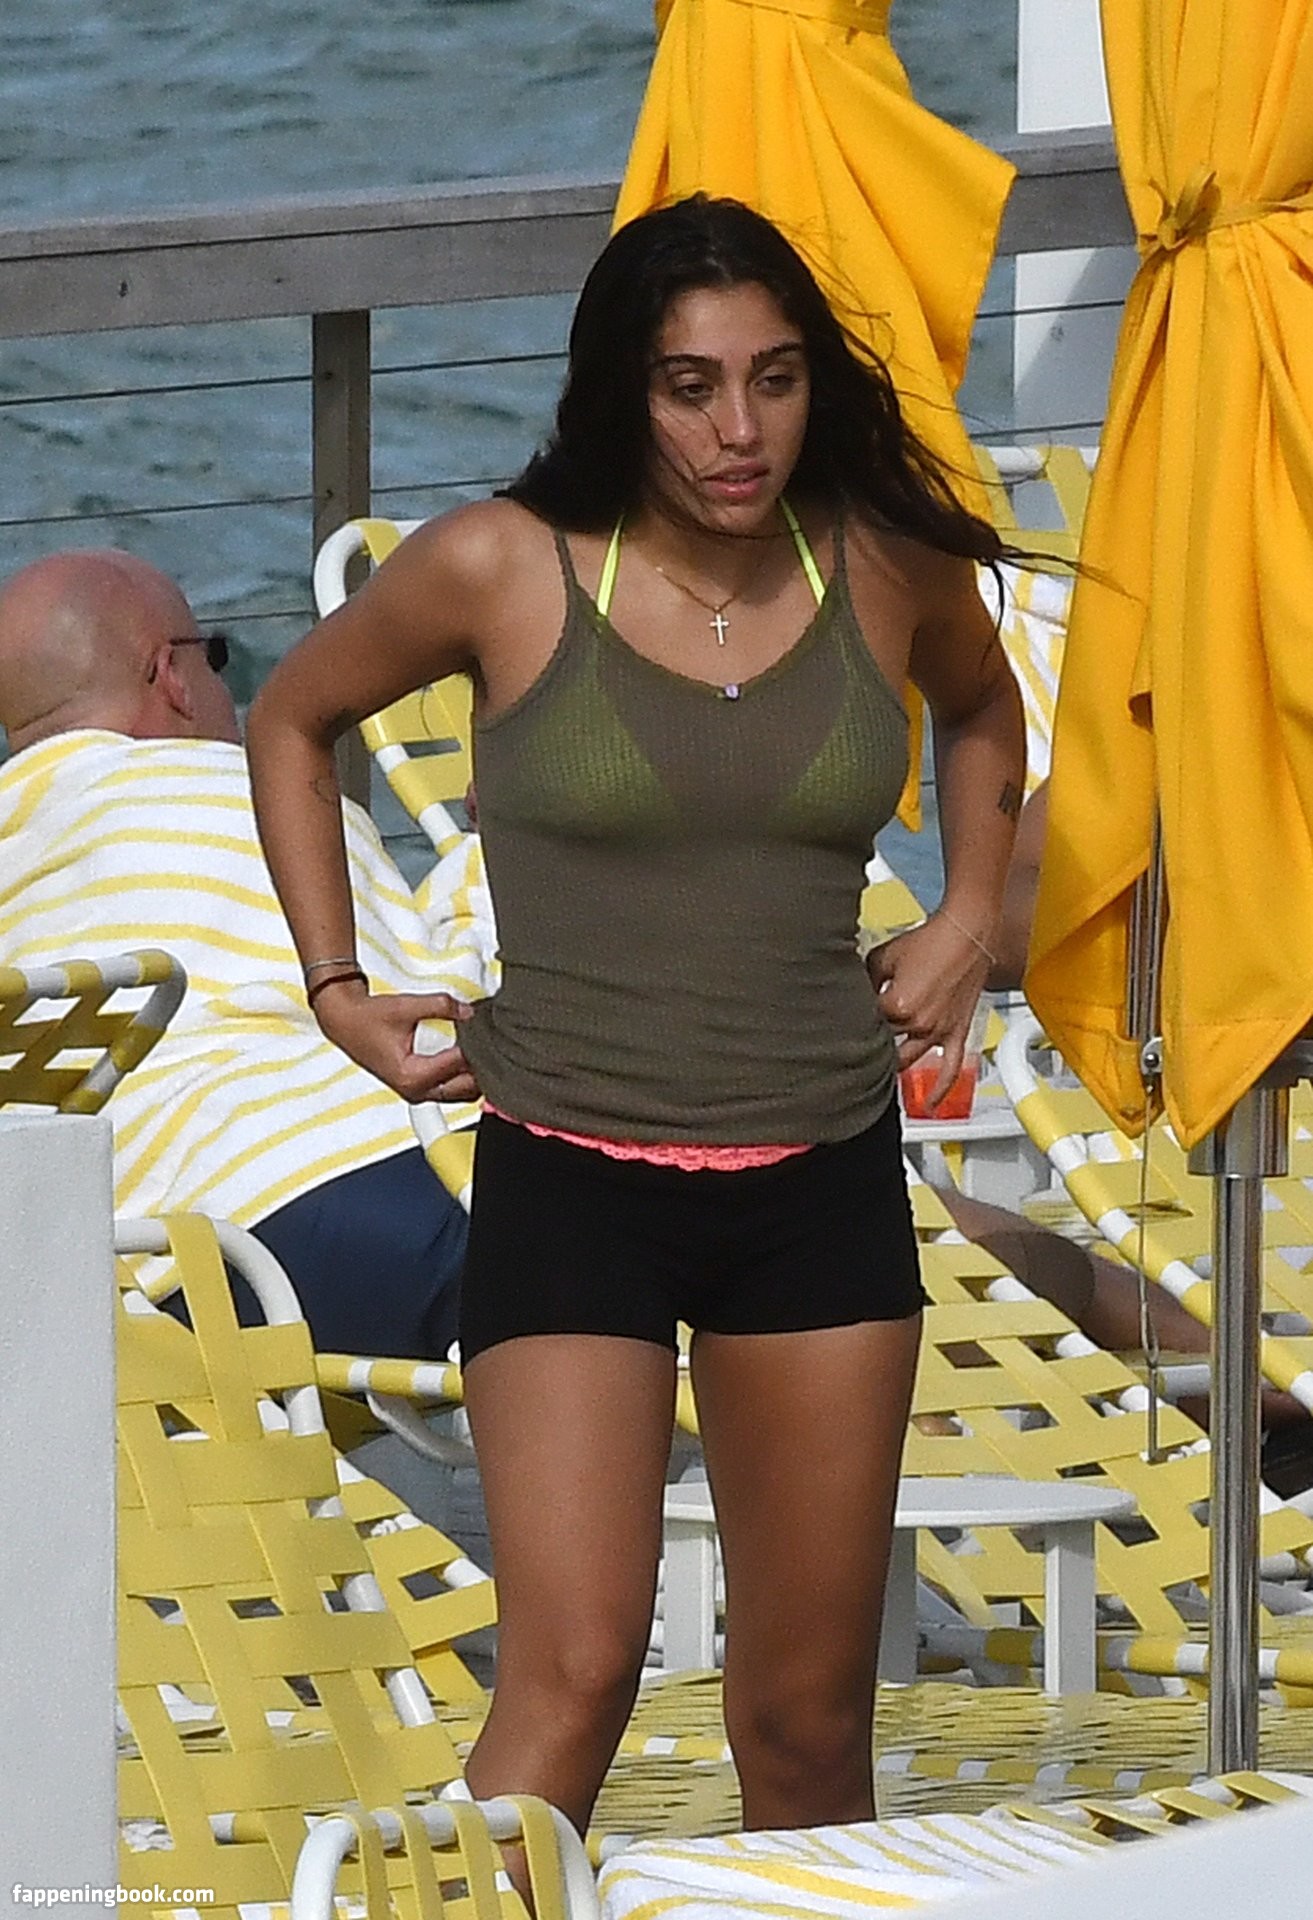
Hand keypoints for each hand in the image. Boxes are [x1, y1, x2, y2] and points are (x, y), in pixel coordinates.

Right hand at [311, 977, 480, 1102]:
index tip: (486, 1028)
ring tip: (481, 1046)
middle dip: (480, 1065)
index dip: (476, 1045)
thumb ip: (441, 1006)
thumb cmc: (368, 1019)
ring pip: (462, 1093)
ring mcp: (418, 1092)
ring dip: (473, 1073)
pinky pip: (451, 1088)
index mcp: (412, 1076)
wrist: (346, 1023)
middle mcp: (416, 1091)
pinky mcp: (419, 1088)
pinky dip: (462, 1075)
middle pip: (467, 1088)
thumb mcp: (405, 1006)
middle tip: (490, 1039)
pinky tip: (467, 1054)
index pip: (459, 1065)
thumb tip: (469, 1012)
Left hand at [866, 910, 990, 1107]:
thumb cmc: (929, 939)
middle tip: (853, 1049)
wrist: (966, 932)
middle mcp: (918, 1023)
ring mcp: (938, 1031)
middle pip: (883, 1045)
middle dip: (868, 1046)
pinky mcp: (957, 1032)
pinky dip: (940, 1089)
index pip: (864, 1025)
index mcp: (896, 1005)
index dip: (854, 1020)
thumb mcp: (882, 956)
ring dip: (892, 1067)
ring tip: (877, 1077)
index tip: (842, 1025)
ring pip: (908, 1060)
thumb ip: (863, 979)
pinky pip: (951, 1068)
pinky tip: (928, 1104)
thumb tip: (851, 992)